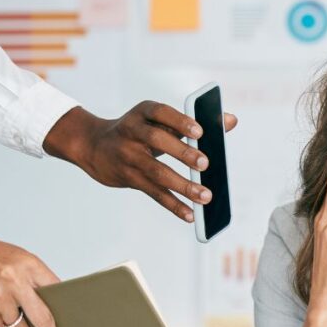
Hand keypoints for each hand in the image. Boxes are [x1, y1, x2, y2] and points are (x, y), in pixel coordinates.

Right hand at [43, 102, 238, 221]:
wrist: (95, 146)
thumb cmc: (140, 131)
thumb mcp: (160, 121)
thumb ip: (195, 122)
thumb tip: (231, 120)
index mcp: (143, 113)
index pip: (160, 112)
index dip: (179, 121)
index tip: (200, 131)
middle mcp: (132, 132)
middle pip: (157, 141)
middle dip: (182, 152)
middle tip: (205, 163)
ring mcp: (128, 156)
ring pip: (156, 172)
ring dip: (182, 185)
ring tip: (205, 196)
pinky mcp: (128, 178)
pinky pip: (153, 193)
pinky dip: (173, 204)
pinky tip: (190, 214)